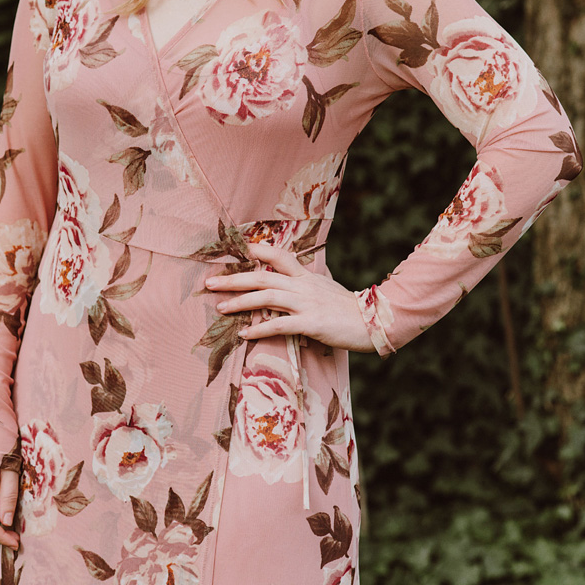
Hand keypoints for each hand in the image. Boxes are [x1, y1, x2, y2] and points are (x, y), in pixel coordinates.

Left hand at [206, 241, 375, 352]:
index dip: (257, 251)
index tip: (236, 251)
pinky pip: (279, 324)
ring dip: (240, 301)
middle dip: (234, 278)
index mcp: (307, 276)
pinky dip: (260, 328)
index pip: (279, 256)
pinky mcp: (311, 322)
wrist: (374, 321)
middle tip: (210, 282)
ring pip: (267, 297)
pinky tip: (245, 333)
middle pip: (263, 276)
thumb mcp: (327, 289)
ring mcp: (307, 304)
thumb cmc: (349, 309)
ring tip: (220, 307)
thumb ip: (307, 286)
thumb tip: (290, 284)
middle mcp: (304, 286)